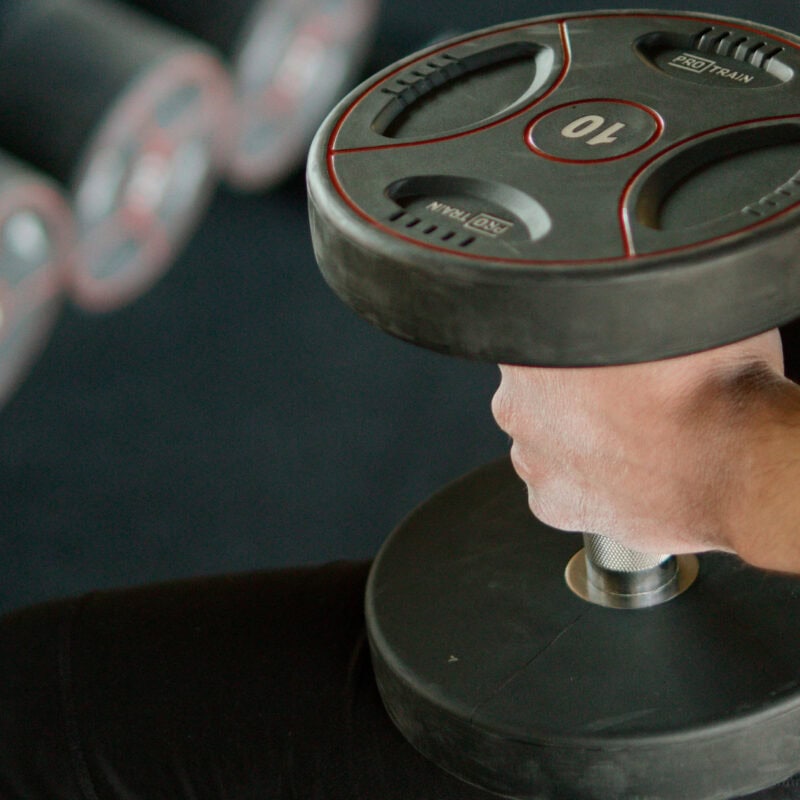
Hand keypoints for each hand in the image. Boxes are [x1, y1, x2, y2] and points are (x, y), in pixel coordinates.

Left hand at [491, 330, 797, 566]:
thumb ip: (634, 301)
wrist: (741, 465)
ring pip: (548, 440)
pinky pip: (562, 487)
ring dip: (577, 439)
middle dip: (573, 395)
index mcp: (534, 349)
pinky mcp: (553, 504)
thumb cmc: (715, 387)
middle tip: (624, 398)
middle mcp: (518, 406)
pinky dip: (587, 483)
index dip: (575, 347)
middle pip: (538, 393)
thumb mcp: (678, 307)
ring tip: (632, 437)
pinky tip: (625, 472)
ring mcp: (534, 459)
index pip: (536, 339)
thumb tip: (638, 290)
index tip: (604, 358)